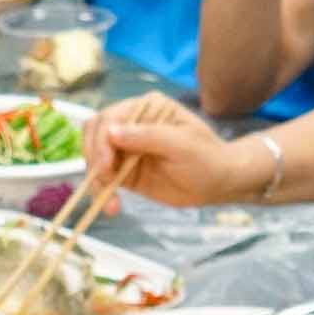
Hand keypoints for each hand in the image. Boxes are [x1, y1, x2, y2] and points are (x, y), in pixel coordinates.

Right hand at [86, 95, 250, 207]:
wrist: (218, 184)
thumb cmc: (207, 158)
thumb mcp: (182, 144)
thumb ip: (147, 136)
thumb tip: (110, 131)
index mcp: (146, 108)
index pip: (111, 117)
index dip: (102, 140)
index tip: (106, 165)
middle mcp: (132, 124)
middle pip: (95, 134)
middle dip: (95, 158)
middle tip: (104, 180)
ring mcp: (126, 148)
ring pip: (95, 158)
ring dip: (96, 180)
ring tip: (110, 202)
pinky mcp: (125, 171)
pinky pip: (103, 179)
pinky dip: (102, 192)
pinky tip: (111, 206)